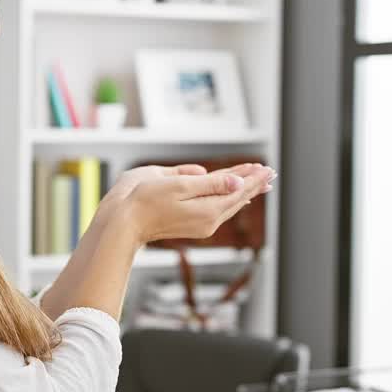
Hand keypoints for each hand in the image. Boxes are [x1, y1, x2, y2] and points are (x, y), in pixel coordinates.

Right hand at [119, 163, 273, 243]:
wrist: (122, 223)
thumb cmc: (143, 199)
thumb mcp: (178, 185)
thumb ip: (209, 183)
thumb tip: (237, 182)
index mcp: (207, 210)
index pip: (237, 190)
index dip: (252, 177)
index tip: (266, 167)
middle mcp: (208, 221)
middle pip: (237, 198)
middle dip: (253, 184)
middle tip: (270, 173)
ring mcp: (200, 225)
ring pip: (229, 204)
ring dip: (244, 191)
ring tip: (259, 182)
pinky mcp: (191, 224)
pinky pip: (218, 209)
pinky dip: (230, 199)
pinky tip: (236, 198)